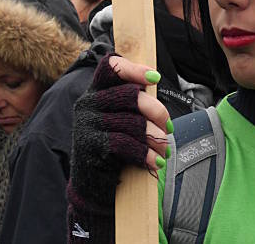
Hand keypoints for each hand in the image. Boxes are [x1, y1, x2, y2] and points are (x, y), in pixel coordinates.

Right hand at [67, 54, 170, 238]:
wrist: (92, 186)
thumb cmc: (113, 148)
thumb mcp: (121, 120)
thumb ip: (133, 102)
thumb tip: (155, 83)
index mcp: (96, 91)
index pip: (110, 67)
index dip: (133, 69)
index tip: (156, 79)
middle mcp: (87, 103)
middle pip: (129, 95)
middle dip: (156, 111)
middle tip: (168, 127)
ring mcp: (86, 124)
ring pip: (131, 122)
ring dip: (155, 137)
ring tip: (165, 149)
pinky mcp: (88, 145)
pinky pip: (124, 144)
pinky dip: (145, 154)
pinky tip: (156, 162)